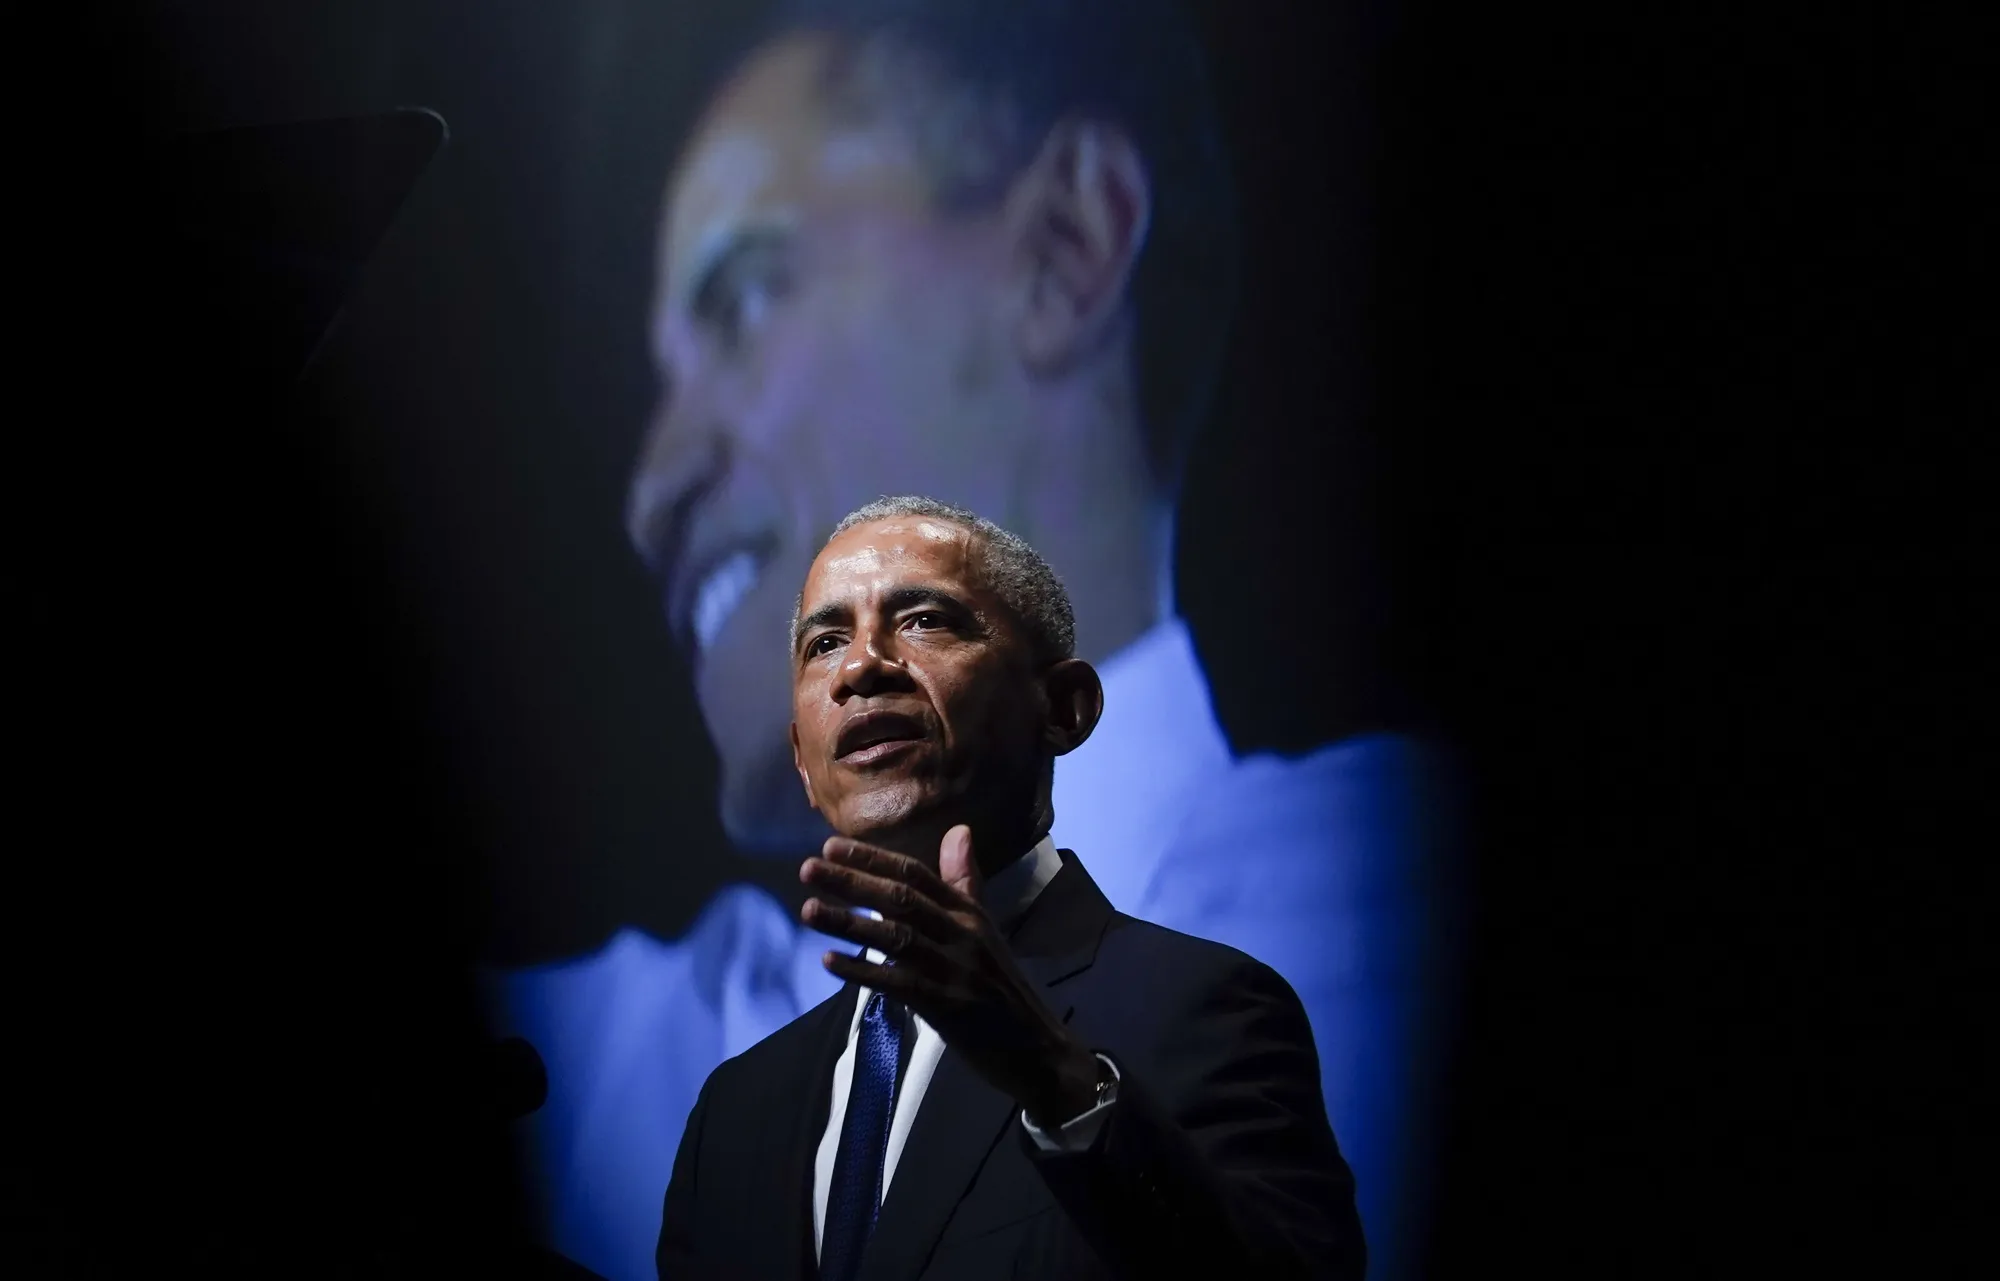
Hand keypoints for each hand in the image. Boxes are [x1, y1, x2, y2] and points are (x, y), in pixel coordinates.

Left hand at [800, 826, 1100, 1128]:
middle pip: (901, 898)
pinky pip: (898, 983)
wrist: (1035, 1046)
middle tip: (808, 867)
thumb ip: (964, 882)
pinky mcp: (946, 1005)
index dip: (874, 858)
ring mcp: (954, 969)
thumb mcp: (985, 929)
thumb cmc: (1001, 986)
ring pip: (896, 936)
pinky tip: (830, 961)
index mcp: (969, 912)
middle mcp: (961, 933)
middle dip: (853, 881)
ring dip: (849, 922)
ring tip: (809, 909)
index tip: (831, 845)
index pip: (917, 874)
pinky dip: (863, 971)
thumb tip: (958, 830)